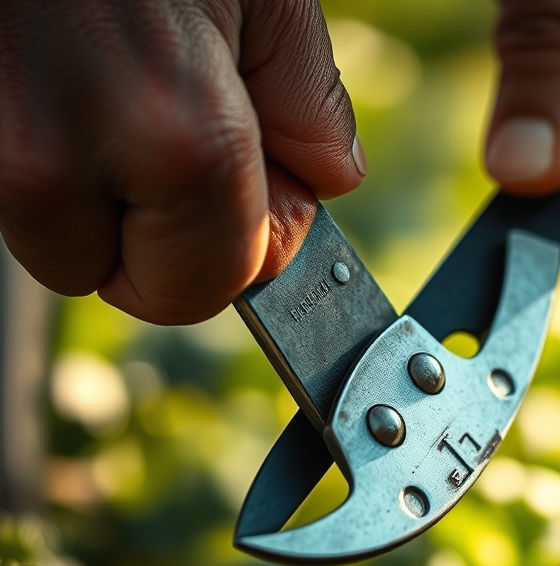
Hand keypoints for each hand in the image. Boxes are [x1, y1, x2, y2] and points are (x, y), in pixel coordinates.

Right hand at [0, 0, 362, 323]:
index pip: (202, 287)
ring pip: (51, 240)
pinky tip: (64, 84)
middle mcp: (59, 162)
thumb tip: (328, 180)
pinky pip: (11, 193)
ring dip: (90, 198)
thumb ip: (307, 100)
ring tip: (105, 92)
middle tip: (162, 145)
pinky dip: (45, 159)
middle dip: (153, 236)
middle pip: (115, 280)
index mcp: (174, 139)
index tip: (237, 210)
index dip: (228, 255)